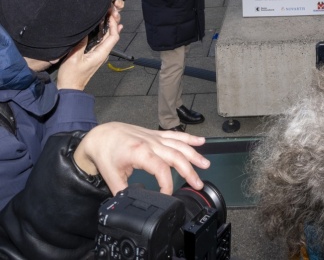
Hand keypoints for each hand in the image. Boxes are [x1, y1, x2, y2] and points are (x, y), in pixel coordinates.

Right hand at [56, 3, 121, 90]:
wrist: (70, 89)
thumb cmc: (71, 76)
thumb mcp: (74, 58)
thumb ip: (81, 43)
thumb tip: (86, 30)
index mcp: (101, 54)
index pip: (113, 37)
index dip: (114, 24)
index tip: (110, 14)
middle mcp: (102, 54)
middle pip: (112, 36)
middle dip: (113, 22)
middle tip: (111, 10)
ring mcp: (98, 54)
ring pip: (107, 38)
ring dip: (109, 26)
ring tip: (108, 14)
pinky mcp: (93, 55)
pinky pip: (101, 41)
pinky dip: (103, 32)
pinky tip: (103, 26)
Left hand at [74, 122, 210, 193]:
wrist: (101, 135)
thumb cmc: (105, 153)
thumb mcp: (111, 176)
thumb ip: (123, 192)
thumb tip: (131, 205)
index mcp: (140, 152)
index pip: (161, 169)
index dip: (166, 185)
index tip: (166, 197)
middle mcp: (151, 142)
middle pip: (176, 156)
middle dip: (189, 171)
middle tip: (198, 184)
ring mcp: (155, 137)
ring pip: (179, 145)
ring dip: (194, 154)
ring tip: (205, 165)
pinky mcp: (155, 135)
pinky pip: (175, 135)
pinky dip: (189, 138)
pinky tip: (201, 141)